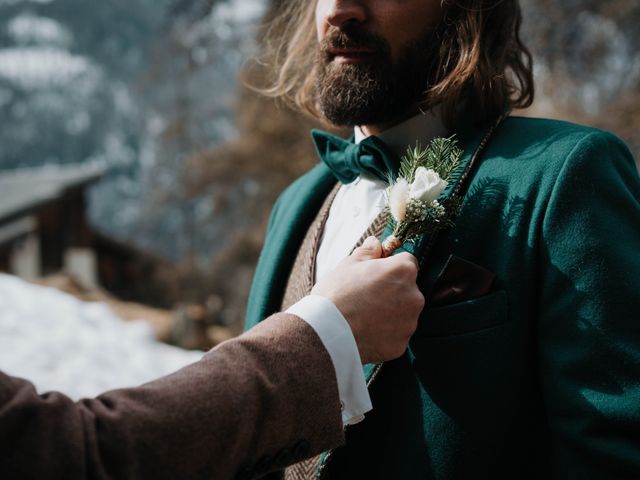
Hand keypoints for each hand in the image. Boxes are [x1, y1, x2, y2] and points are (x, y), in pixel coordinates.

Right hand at [312, 236, 423, 363]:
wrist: (326, 332)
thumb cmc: (336, 294)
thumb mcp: (348, 265)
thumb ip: (368, 252)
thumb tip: (376, 243)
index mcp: (403, 271)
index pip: (407, 262)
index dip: (391, 267)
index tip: (377, 274)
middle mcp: (414, 296)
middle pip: (408, 290)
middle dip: (393, 291)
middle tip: (367, 296)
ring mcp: (409, 323)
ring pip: (404, 314)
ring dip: (391, 313)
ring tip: (364, 316)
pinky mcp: (401, 344)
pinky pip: (396, 335)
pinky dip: (385, 334)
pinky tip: (366, 331)